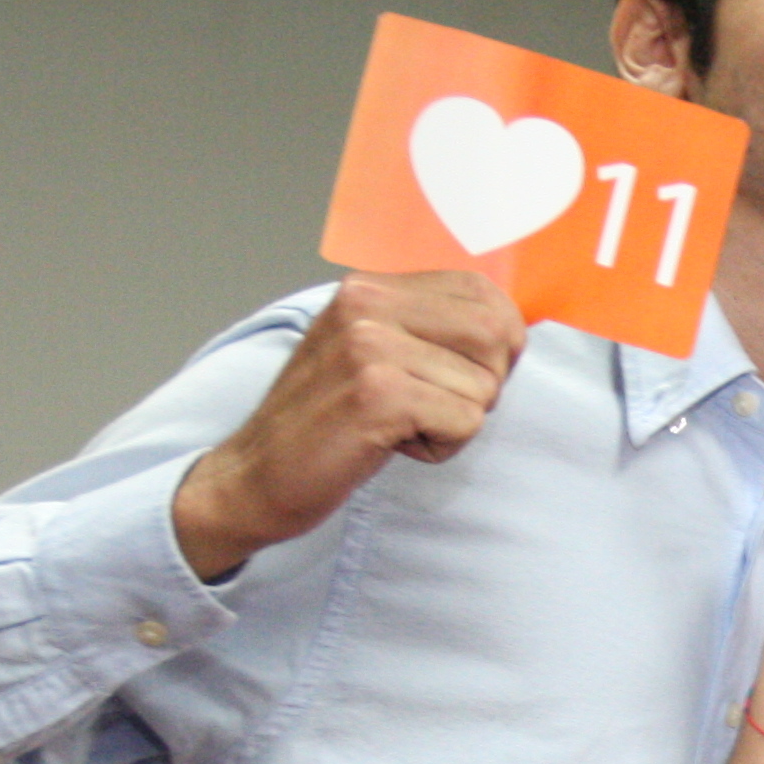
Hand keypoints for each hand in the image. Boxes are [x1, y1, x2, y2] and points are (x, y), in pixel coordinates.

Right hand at [171, 270, 529, 577]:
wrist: (255, 477)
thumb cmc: (323, 422)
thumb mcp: (369, 350)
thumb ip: (424, 326)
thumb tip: (508, 327)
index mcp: (369, 287)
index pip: (483, 292)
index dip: (495, 344)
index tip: (457, 376)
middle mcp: (367, 304)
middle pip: (495, 334)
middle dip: (484, 384)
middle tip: (431, 408)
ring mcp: (369, 346)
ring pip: (483, 385)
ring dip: (455, 422)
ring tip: (398, 427)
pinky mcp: (377, 395)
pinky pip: (464, 421)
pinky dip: (440, 446)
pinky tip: (390, 445)